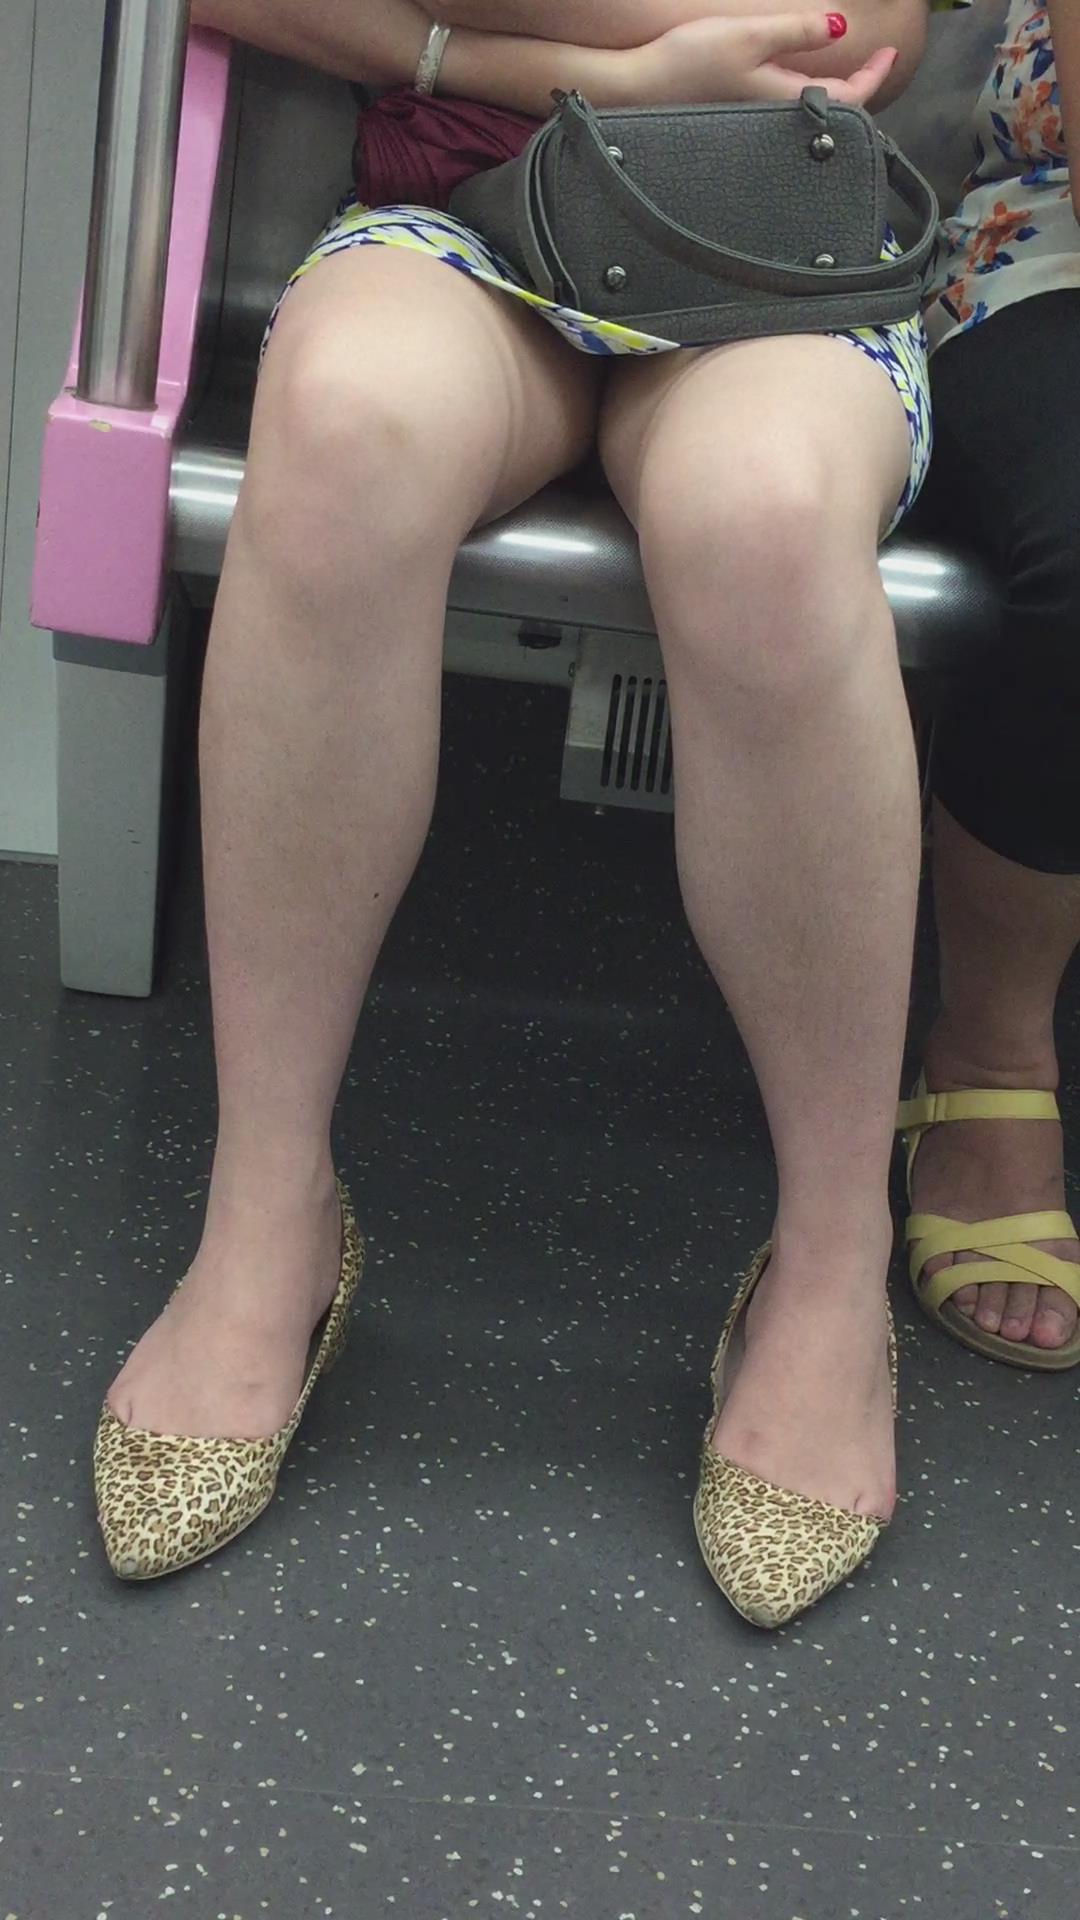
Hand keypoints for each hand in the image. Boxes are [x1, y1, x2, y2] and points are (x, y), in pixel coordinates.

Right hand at [633, 14, 898, 106]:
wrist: (638, 87)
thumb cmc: (689, 61)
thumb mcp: (749, 34)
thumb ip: (796, 31)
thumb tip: (841, 28)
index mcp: (783, 100)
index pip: (847, 98)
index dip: (874, 76)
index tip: (890, 53)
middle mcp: (773, 118)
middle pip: (831, 110)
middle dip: (860, 89)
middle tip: (877, 63)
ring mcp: (755, 120)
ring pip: (808, 111)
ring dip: (833, 93)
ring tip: (847, 72)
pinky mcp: (737, 116)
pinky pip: (784, 109)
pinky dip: (804, 95)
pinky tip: (800, 80)